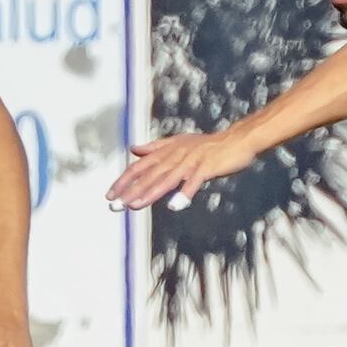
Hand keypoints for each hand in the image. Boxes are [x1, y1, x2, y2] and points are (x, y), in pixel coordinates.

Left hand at [106, 129, 257, 212]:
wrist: (236, 140)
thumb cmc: (207, 144)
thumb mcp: (178, 143)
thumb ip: (155, 147)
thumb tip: (133, 149)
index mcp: (166, 151)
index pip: (139, 166)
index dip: (124, 180)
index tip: (110, 194)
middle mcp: (175, 155)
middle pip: (149, 175)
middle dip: (131, 191)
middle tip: (115, 206)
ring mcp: (190, 161)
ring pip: (166, 179)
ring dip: (150, 193)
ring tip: (135, 206)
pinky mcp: (206, 167)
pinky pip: (193, 182)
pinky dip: (184, 193)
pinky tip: (174, 205)